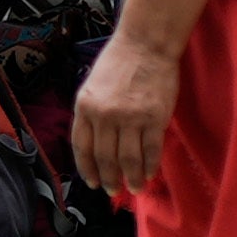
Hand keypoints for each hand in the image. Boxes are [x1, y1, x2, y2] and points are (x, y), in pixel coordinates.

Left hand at [70, 28, 180, 197]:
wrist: (144, 46)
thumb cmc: (118, 65)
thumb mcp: (91, 88)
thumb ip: (91, 115)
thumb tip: (96, 145)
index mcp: (84, 107)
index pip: (82, 147)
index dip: (87, 168)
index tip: (91, 182)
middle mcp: (104, 115)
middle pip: (105, 157)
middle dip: (109, 178)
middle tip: (112, 191)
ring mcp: (130, 117)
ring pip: (128, 158)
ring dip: (131, 178)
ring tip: (134, 188)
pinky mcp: (154, 117)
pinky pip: (151, 149)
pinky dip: (150, 165)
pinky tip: (150, 174)